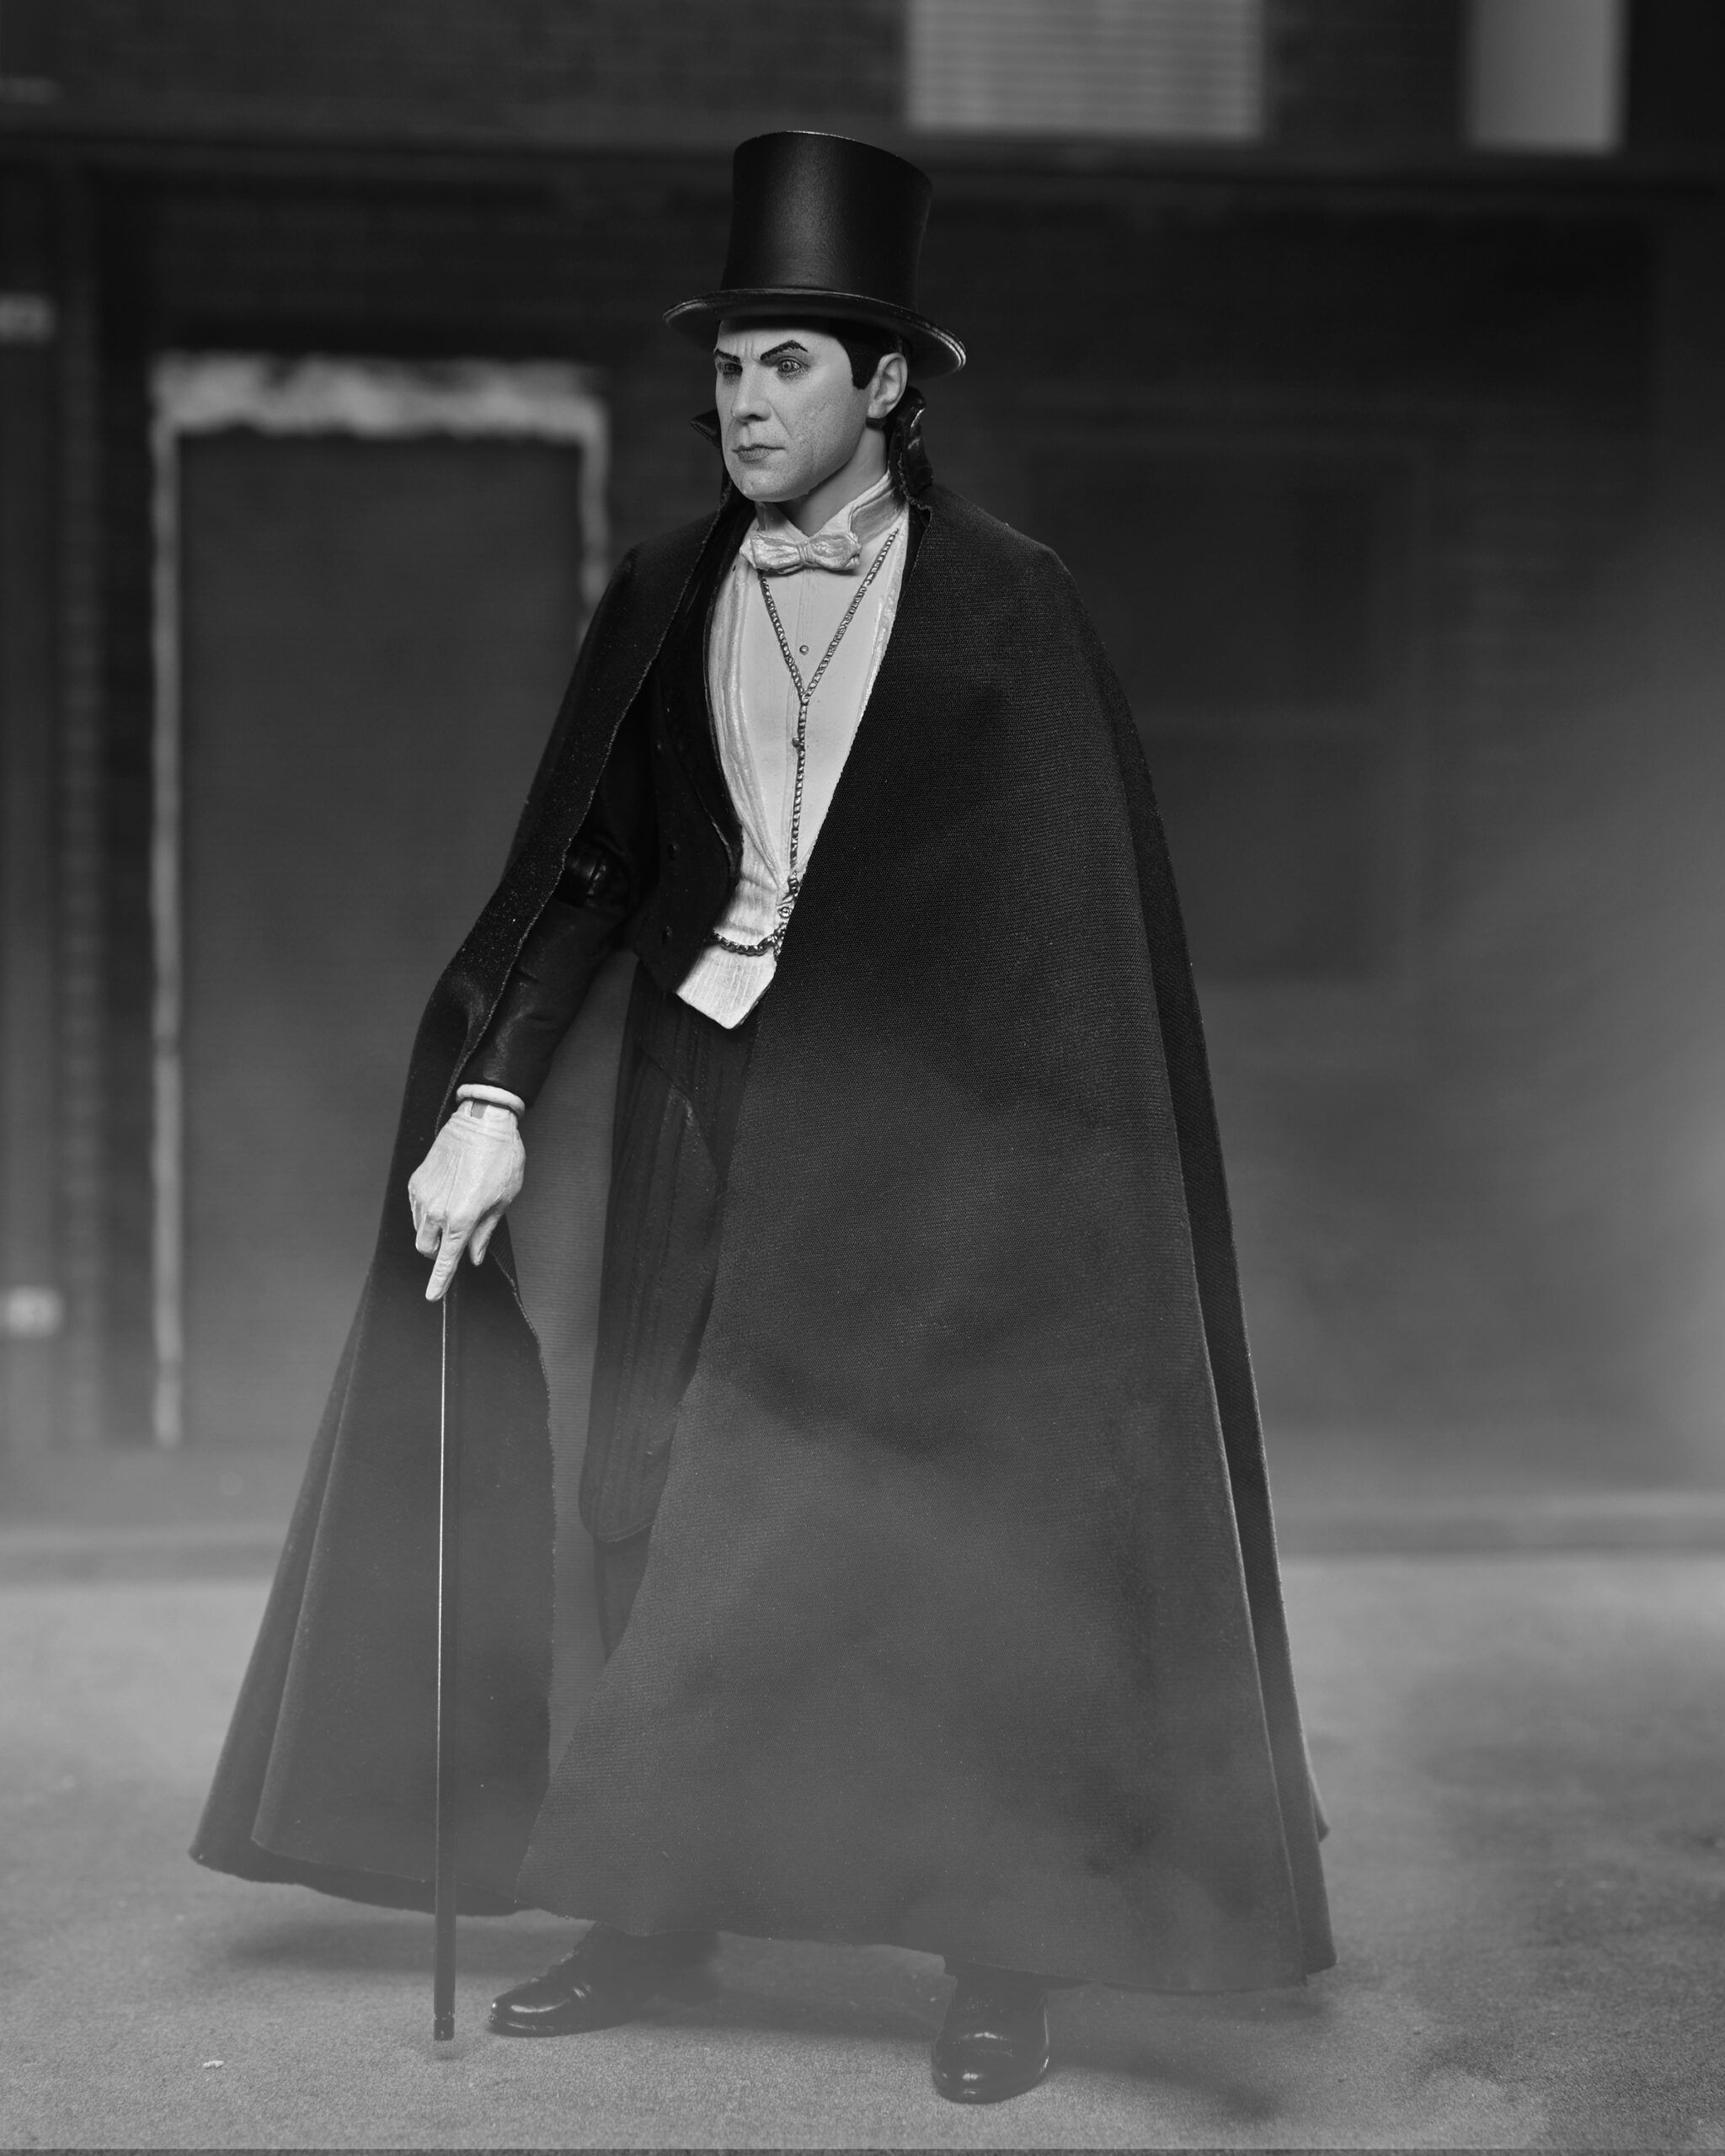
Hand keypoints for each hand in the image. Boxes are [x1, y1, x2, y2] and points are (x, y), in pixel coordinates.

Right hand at [408, 1102, 524, 1300]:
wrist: (482, 1122)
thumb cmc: (500, 1158)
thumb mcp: (503, 1199)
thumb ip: (485, 1231)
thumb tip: (474, 1255)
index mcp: (461, 1218)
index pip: (446, 1261)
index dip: (439, 1282)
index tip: (433, 1295)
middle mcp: (437, 1210)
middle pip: (426, 1249)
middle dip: (438, 1252)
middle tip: (457, 1241)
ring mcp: (423, 1195)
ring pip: (420, 1230)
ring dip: (433, 1232)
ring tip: (455, 1210)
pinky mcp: (416, 1181)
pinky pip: (416, 1209)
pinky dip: (427, 1212)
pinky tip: (446, 1197)